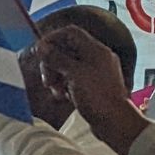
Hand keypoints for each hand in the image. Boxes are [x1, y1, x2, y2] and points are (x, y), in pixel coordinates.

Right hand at [37, 26, 148, 154]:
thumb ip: (57, 58)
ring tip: (55, 90)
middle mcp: (96, 57)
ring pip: (67, 65)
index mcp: (95, 50)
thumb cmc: (98, 97)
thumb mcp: (73, 74)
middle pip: (66, 50)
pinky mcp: (91, 85)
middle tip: (47, 78)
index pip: (70, 32)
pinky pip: (72, 78)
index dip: (53, 38)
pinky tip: (62, 95)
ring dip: (56, 75)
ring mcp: (94, 71)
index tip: (40, 51)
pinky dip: (63, 85)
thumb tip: (42, 46)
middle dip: (52, 62)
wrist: (113, 121)